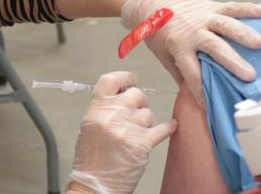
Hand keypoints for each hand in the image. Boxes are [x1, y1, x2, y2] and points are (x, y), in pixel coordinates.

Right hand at [68, 72, 176, 193]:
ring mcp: (127, 129)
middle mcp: (111, 116)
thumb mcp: (90, 127)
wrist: (95, 187)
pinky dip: (168, 128)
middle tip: (137, 113)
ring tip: (138, 133)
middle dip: (140, 103)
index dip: (125, 77)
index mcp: (95, 110)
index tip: (132, 80)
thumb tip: (125, 92)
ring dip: (147, 122)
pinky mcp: (142, 144)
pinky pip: (163, 128)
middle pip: (136, 94)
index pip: (111, 80)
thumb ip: (105, 108)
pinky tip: (170, 127)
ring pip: (148, 113)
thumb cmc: (91, 161)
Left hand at [121, 0, 260, 106]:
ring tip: (260, 44)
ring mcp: (203, 16)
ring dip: (243, 34)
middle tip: (249, 75)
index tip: (211, 106)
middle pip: (214, 48)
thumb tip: (192, 93)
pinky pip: (231, 6)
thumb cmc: (156, 29)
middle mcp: (192, 31)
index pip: (191, 72)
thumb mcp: (162, 53)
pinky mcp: (211, 5)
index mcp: (178, 45)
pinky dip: (247, 8)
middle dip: (232, 62)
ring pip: (225, 25)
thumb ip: (178, 71)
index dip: (200, 90)